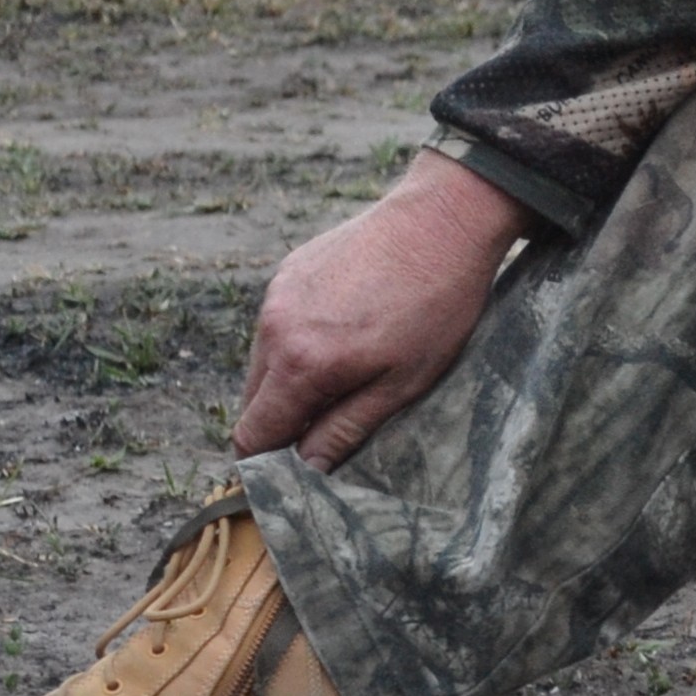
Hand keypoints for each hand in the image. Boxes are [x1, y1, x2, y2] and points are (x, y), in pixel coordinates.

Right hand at [231, 153, 529, 468]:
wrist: (443, 220)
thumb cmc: (435, 306)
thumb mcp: (402, 383)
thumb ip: (345, 429)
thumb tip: (307, 468)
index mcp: (299, 363)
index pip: (252, 434)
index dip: (266, 464)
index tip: (291, 475)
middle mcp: (274, 327)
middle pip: (254, 401)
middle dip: (282, 424)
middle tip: (328, 430)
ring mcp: (278, 294)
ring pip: (264, 362)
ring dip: (291, 383)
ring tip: (346, 377)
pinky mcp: (290, 270)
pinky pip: (277, 325)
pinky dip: (297, 344)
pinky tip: (345, 335)